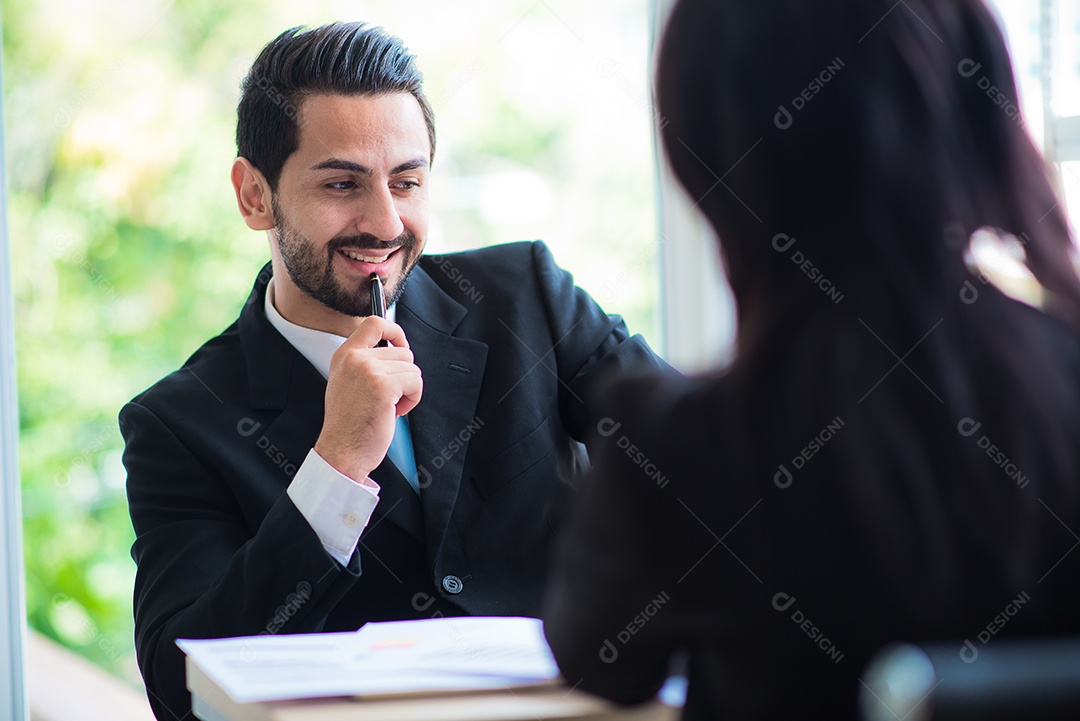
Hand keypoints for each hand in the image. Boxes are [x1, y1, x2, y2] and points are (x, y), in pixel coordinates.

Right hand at [314, 316, 422, 480]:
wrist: (342, 450)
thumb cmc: (349, 423)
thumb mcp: (347, 382)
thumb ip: (365, 363)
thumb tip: (394, 350)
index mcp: (344, 355)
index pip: (374, 322)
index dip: (395, 331)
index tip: (400, 345)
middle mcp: (355, 359)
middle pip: (403, 351)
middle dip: (404, 375)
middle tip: (389, 397)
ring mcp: (368, 370)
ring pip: (412, 368)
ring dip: (408, 389)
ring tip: (388, 406)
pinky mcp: (383, 385)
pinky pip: (415, 382)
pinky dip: (412, 399)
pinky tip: (394, 412)